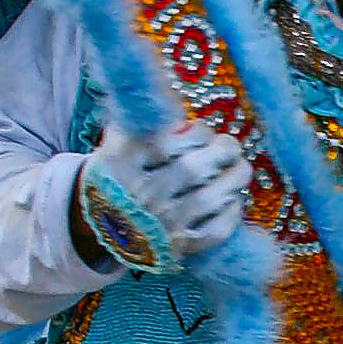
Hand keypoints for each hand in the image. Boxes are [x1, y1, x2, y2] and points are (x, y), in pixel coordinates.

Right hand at [75, 120, 248, 271]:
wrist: (101, 228)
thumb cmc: (118, 175)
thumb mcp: (118, 141)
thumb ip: (143, 118)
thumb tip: (173, 94)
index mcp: (123, 164)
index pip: (169, 141)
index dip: (198, 132)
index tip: (204, 131)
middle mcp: (142, 195)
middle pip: (194, 170)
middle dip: (223, 152)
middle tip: (230, 146)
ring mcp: (160, 225)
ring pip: (210, 199)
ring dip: (234, 179)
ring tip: (240, 169)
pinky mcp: (177, 249)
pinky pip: (215, 231)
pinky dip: (231, 214)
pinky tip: (233, 199)